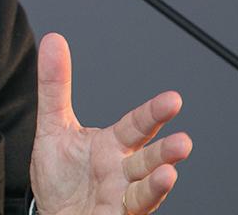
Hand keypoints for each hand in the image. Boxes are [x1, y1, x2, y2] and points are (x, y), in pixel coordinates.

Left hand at [30, 33, 191, 214]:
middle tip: (184, 142)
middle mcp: (122, 170)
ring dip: (159, 183)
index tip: (173, 99)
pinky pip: (131, 210)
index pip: (136, 125)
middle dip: (167, 150)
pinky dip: (142, 202)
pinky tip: (150, 192)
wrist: (53, 214)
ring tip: (169, 172)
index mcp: (112, 145)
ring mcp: (120, 196)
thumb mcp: (53, 126)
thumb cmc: (60, 176)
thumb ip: (55, 86)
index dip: (154, 113)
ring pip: (145, 189)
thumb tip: (53, 41)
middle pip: (149, 158)